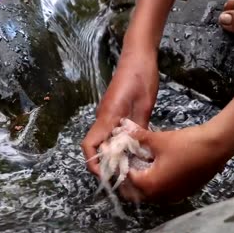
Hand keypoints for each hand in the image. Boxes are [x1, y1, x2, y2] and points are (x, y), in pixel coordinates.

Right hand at [81, 47, 158, 176]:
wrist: (139, 56)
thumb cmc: (141, 76)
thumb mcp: (143, 104)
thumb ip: (137, 127)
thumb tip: (135, 150)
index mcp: (107, 116)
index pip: (90, 145)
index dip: (93, 163)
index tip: (106, 176)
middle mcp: (103, 117)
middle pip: (95, 146)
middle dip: (105, 164)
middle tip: (124, 177)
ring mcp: (108, 114)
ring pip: (104, 140)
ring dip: (112, 155)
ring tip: (130, 167)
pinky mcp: (115, 111)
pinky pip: (112, 133)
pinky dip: (119, 145)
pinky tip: (134, 150)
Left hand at [118, 120, 233, 202]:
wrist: (216, 146)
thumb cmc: (186, 143)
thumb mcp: (158, 139)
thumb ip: (138, 137)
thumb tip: (122, 129)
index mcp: (151, 185)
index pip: (127, 181)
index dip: (121, 168)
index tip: (119, 158)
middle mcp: (161, 196)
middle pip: (137, 193)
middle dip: (129, 180)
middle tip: (127, 164)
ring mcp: (175, 196)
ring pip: (151, 194)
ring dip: (143, 183)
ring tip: (140, 164)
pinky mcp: (185, 192)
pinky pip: (165, 192)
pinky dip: (157, 183)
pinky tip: (158, 167)